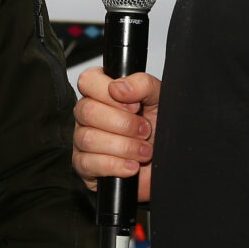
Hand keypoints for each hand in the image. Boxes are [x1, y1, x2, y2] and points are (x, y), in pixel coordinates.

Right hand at [73, 68, 160, 203]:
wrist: (166, 161)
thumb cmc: (159, 128)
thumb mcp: (158, 99)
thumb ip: (142, 84)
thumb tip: (118, 87)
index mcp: (102, 92)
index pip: (88, 81)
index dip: (109, 93)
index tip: (135, 106)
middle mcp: (88, 113)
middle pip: (87, 111)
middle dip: (123, 124)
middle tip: (144, 130)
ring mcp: (82, 139)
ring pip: (88, 138)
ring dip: (124, 147)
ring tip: (144, 151)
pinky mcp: (84, 164)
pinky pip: (87, 163)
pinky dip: (115, 165)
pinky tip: (131, 165)